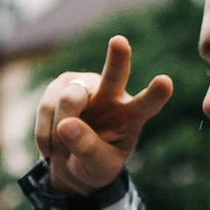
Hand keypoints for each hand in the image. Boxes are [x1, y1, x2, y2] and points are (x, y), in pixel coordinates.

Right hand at [34, 34, 176, 193]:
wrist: (71, 162)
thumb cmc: (94, 163)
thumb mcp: (98, 167)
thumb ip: (88, 149)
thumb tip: (65, 125)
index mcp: (131, 116)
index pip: (146, 105)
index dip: (155, 94)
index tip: (165, 82)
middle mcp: (111, 95)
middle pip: (114, 76)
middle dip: (117, 58)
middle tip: (119, 41)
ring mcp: (85, 87)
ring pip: (69, 99)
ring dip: (58, 132)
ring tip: (59, 156)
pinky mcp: (60, 86)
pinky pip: (47, 106)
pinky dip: (44, 133)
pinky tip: (48, 150)